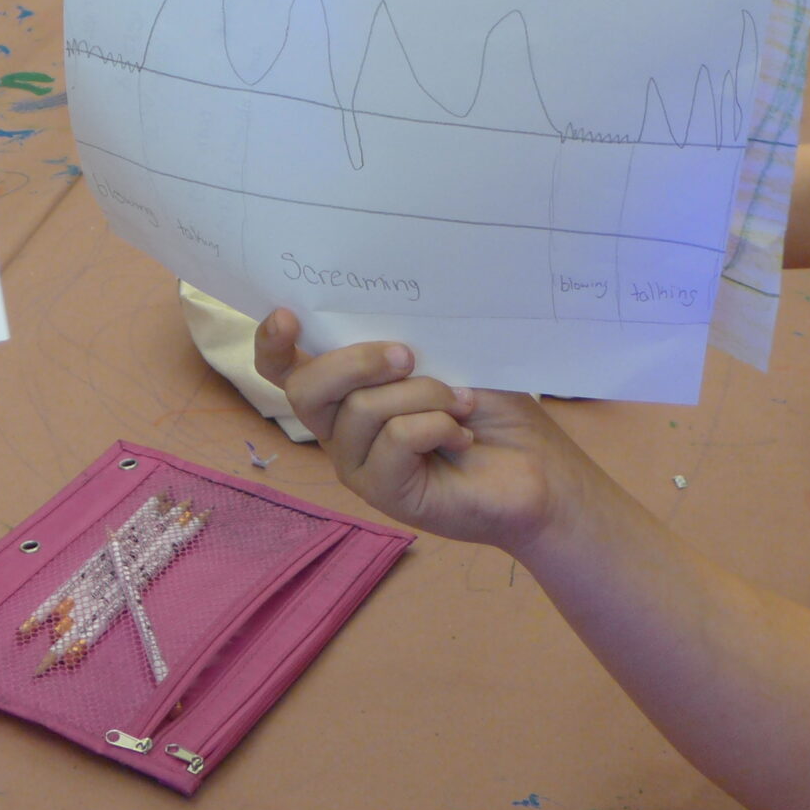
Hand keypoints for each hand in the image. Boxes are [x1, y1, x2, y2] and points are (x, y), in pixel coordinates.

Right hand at [256, 310, 572, 552]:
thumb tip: (380, 320)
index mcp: (346, 388)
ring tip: (461, 404)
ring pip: (361, 410)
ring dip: (422, 394)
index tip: (289, 316)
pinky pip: (395, 440)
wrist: (538, 468)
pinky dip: (436, 426)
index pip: (282, 368)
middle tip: (408, 356)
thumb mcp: (444, 356)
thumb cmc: (492, 407)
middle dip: (355, 361)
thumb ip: (402, 339)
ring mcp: (358, 463)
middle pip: (304, 387)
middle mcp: (339, 427)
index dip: (271, 342)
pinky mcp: (384, 493)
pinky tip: (461, 438)